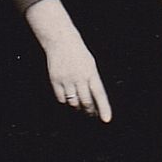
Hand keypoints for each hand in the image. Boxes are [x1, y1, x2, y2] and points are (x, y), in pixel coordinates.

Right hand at [25, 0, 111, 121]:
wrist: (61, 41)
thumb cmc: (78, 53)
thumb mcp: (90, 65)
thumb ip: (92, 80)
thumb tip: (94, 98)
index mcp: (91, 73)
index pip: (99, 94)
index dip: (103, 108)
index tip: (106, 120)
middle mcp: (79, 78)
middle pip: (86, 102)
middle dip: (89, 111)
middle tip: (92, 115)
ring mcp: (67, 80)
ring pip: (73, 102)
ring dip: (78, 108)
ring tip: (81, 108)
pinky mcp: (55, 80)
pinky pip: (61, 98)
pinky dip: (66, 102)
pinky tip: (68, 101)